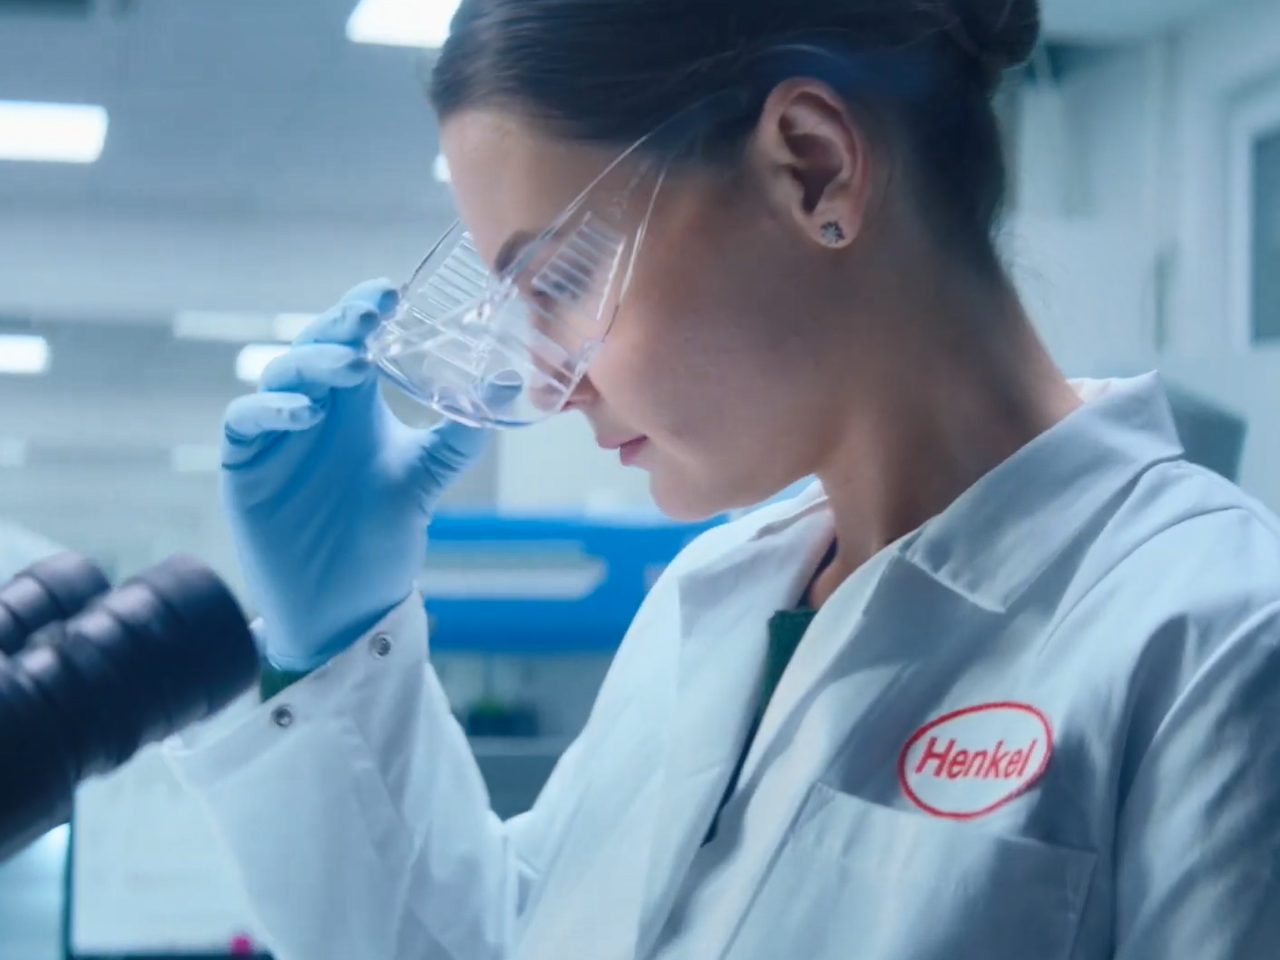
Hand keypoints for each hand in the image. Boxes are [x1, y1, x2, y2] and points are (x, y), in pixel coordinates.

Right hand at [221, 280, 490, 670]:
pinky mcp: (245, 465)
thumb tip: (506, 384)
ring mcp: (276, 433)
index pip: (355, 339)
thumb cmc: (381, 535)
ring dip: (314, 364)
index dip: (364, 309)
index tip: (391, 291)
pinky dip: (271, 409)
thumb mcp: (426, 477)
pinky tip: (305, 412)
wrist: (346, 603)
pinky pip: (245, 421)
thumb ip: (460, 434)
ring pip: (281, 374)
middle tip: (370, 315)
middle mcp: (315, 408)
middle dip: (340, 325)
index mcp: (355, 403)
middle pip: (317, 346)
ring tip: (353, 366)